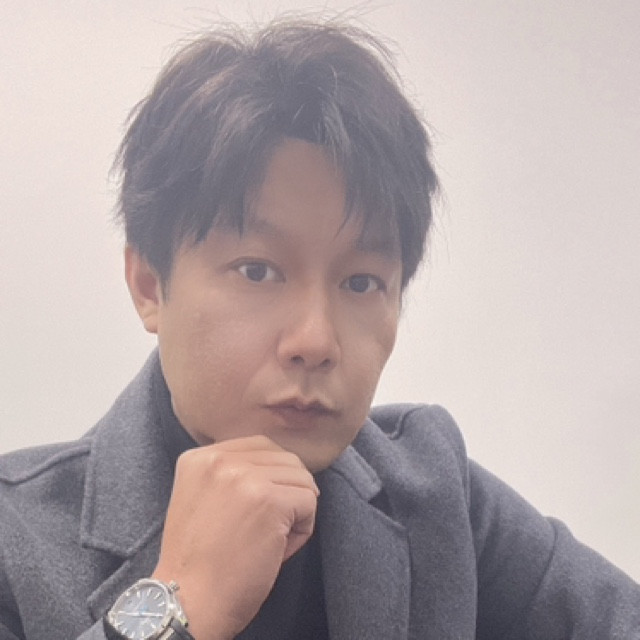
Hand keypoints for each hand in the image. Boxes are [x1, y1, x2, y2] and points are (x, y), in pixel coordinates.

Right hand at [152, 435, 318, 639]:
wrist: (186, 602)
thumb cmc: (199, 562)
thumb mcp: (202, 499)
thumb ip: (231, 474)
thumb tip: (281, 464)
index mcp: (200, 457)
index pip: (261, 446)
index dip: (272, 478)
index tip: (256, 510)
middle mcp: (219, 459)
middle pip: (285, 459)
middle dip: (286, 493)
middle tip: (264, 529)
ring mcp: (244, 477)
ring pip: (302, 478)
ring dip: (296, 511)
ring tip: (269, 539)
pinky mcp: (269, 500)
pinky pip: (310, 501)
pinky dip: (303, 529)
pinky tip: (277, 549)